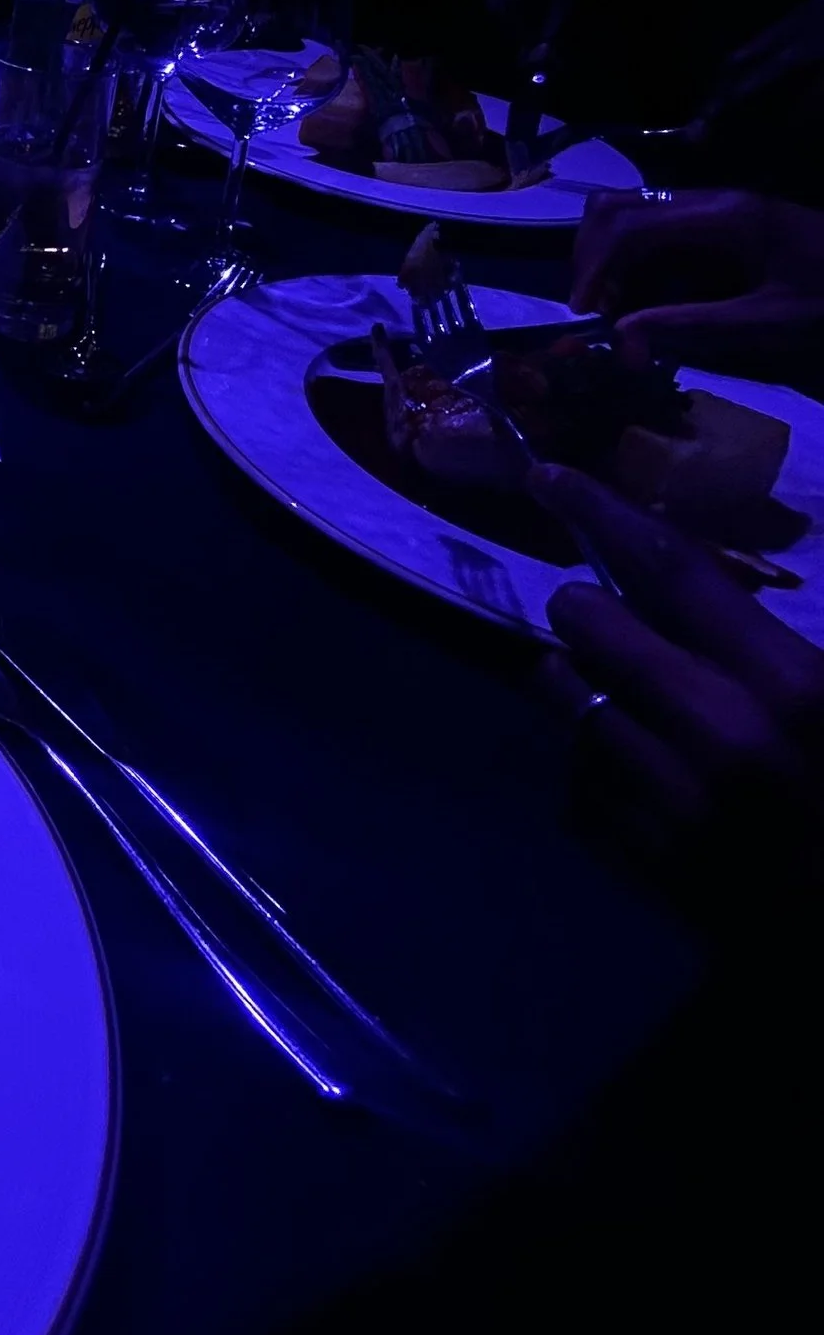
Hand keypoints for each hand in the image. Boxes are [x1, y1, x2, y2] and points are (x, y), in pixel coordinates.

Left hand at [535, 463, 823, 892]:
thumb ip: (765, 642)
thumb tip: (677, 581)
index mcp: (787, 686)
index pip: (669, 569)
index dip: (600, 509)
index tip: (548, 476)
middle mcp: (715, 734)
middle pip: (587, 623)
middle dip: (586, 610)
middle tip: (605, 619)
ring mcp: (665, 800)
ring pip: (563, 697)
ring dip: (582, 687)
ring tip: (628, 703)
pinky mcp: (633, 857)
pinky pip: (573, 777)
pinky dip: (595, 766)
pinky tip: (643, 780)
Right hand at [567, 187, 823, 383]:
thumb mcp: (771, 322)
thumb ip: (696, 326)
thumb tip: (624, 336)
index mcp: (724, 216)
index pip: (631, 224)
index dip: (595, 266)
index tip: (583, 312)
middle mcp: (711, 201)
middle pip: (618, 207)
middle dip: (591, 257)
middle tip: (593, 310)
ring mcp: (713, 208)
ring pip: (630, 213)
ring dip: (609, 258)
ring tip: (616, 308)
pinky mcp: (718, 224)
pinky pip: (655, 231)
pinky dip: (634, 263)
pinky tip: (644, 300)